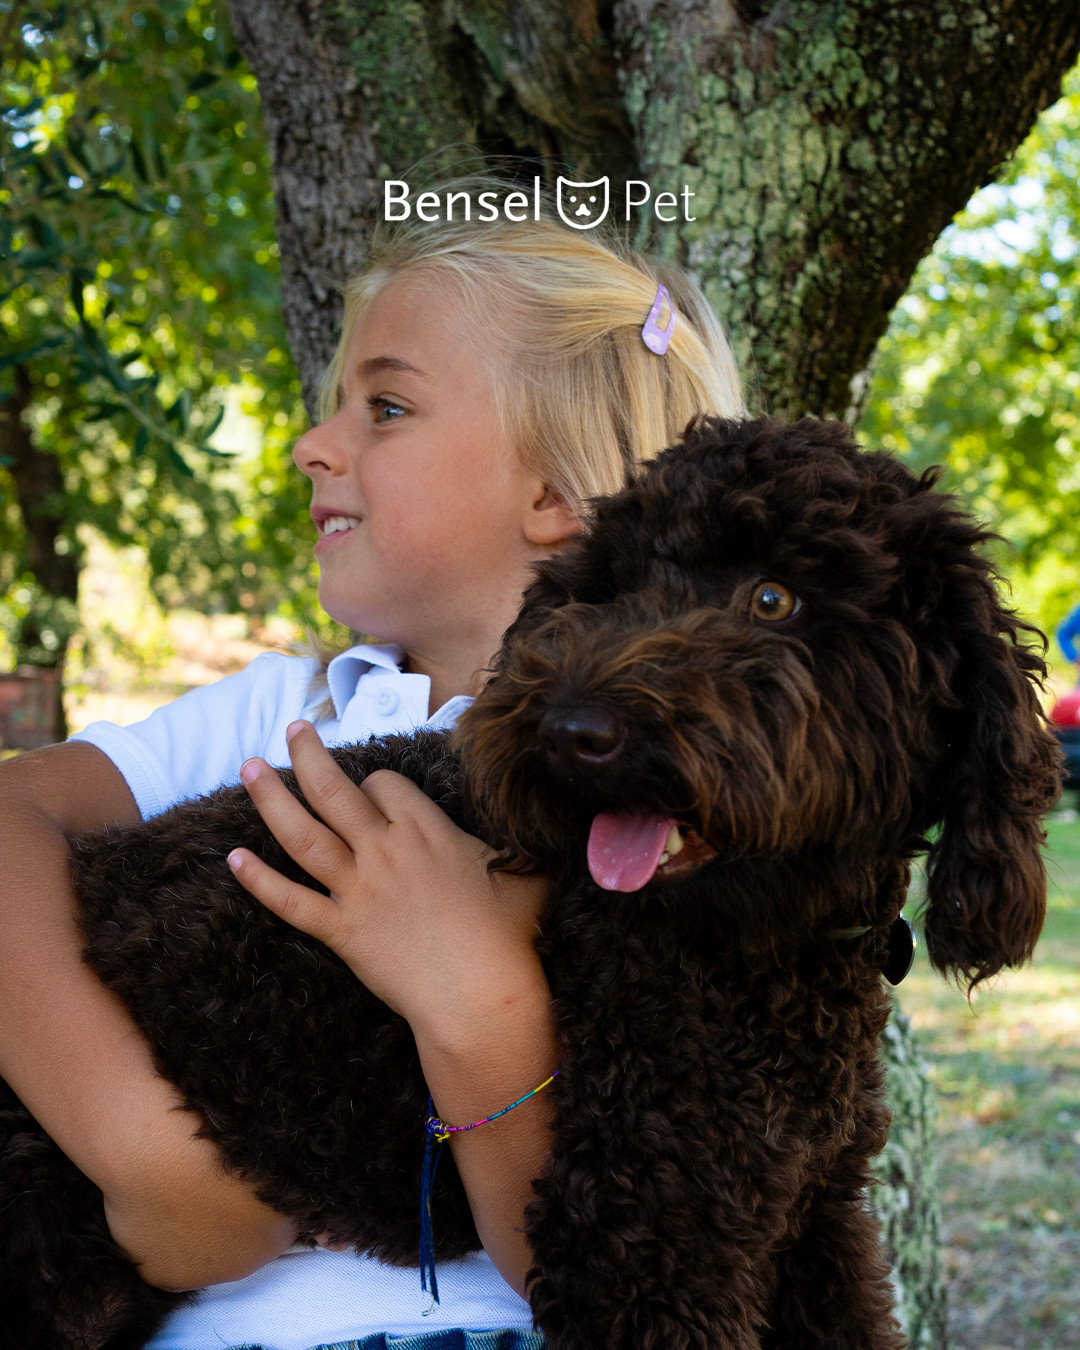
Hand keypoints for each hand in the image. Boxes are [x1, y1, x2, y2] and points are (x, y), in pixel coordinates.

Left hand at [227, 720, 548, 1043]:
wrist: (481, 997)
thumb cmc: (510, 938)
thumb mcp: (527, 874)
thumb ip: (518, 844)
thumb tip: (546, 823)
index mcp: (427, 830)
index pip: (384, 783)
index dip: (377, 783)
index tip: (376, 793)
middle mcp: (385, 851)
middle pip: (333, 789)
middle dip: (308, 753)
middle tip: (292, 728)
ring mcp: (358, 891)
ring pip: (302, 834)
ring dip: (270, 798)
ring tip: (248, 767)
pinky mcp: (342, 932)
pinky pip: (290, 902)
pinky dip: (259, 881)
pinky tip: (233, 858)